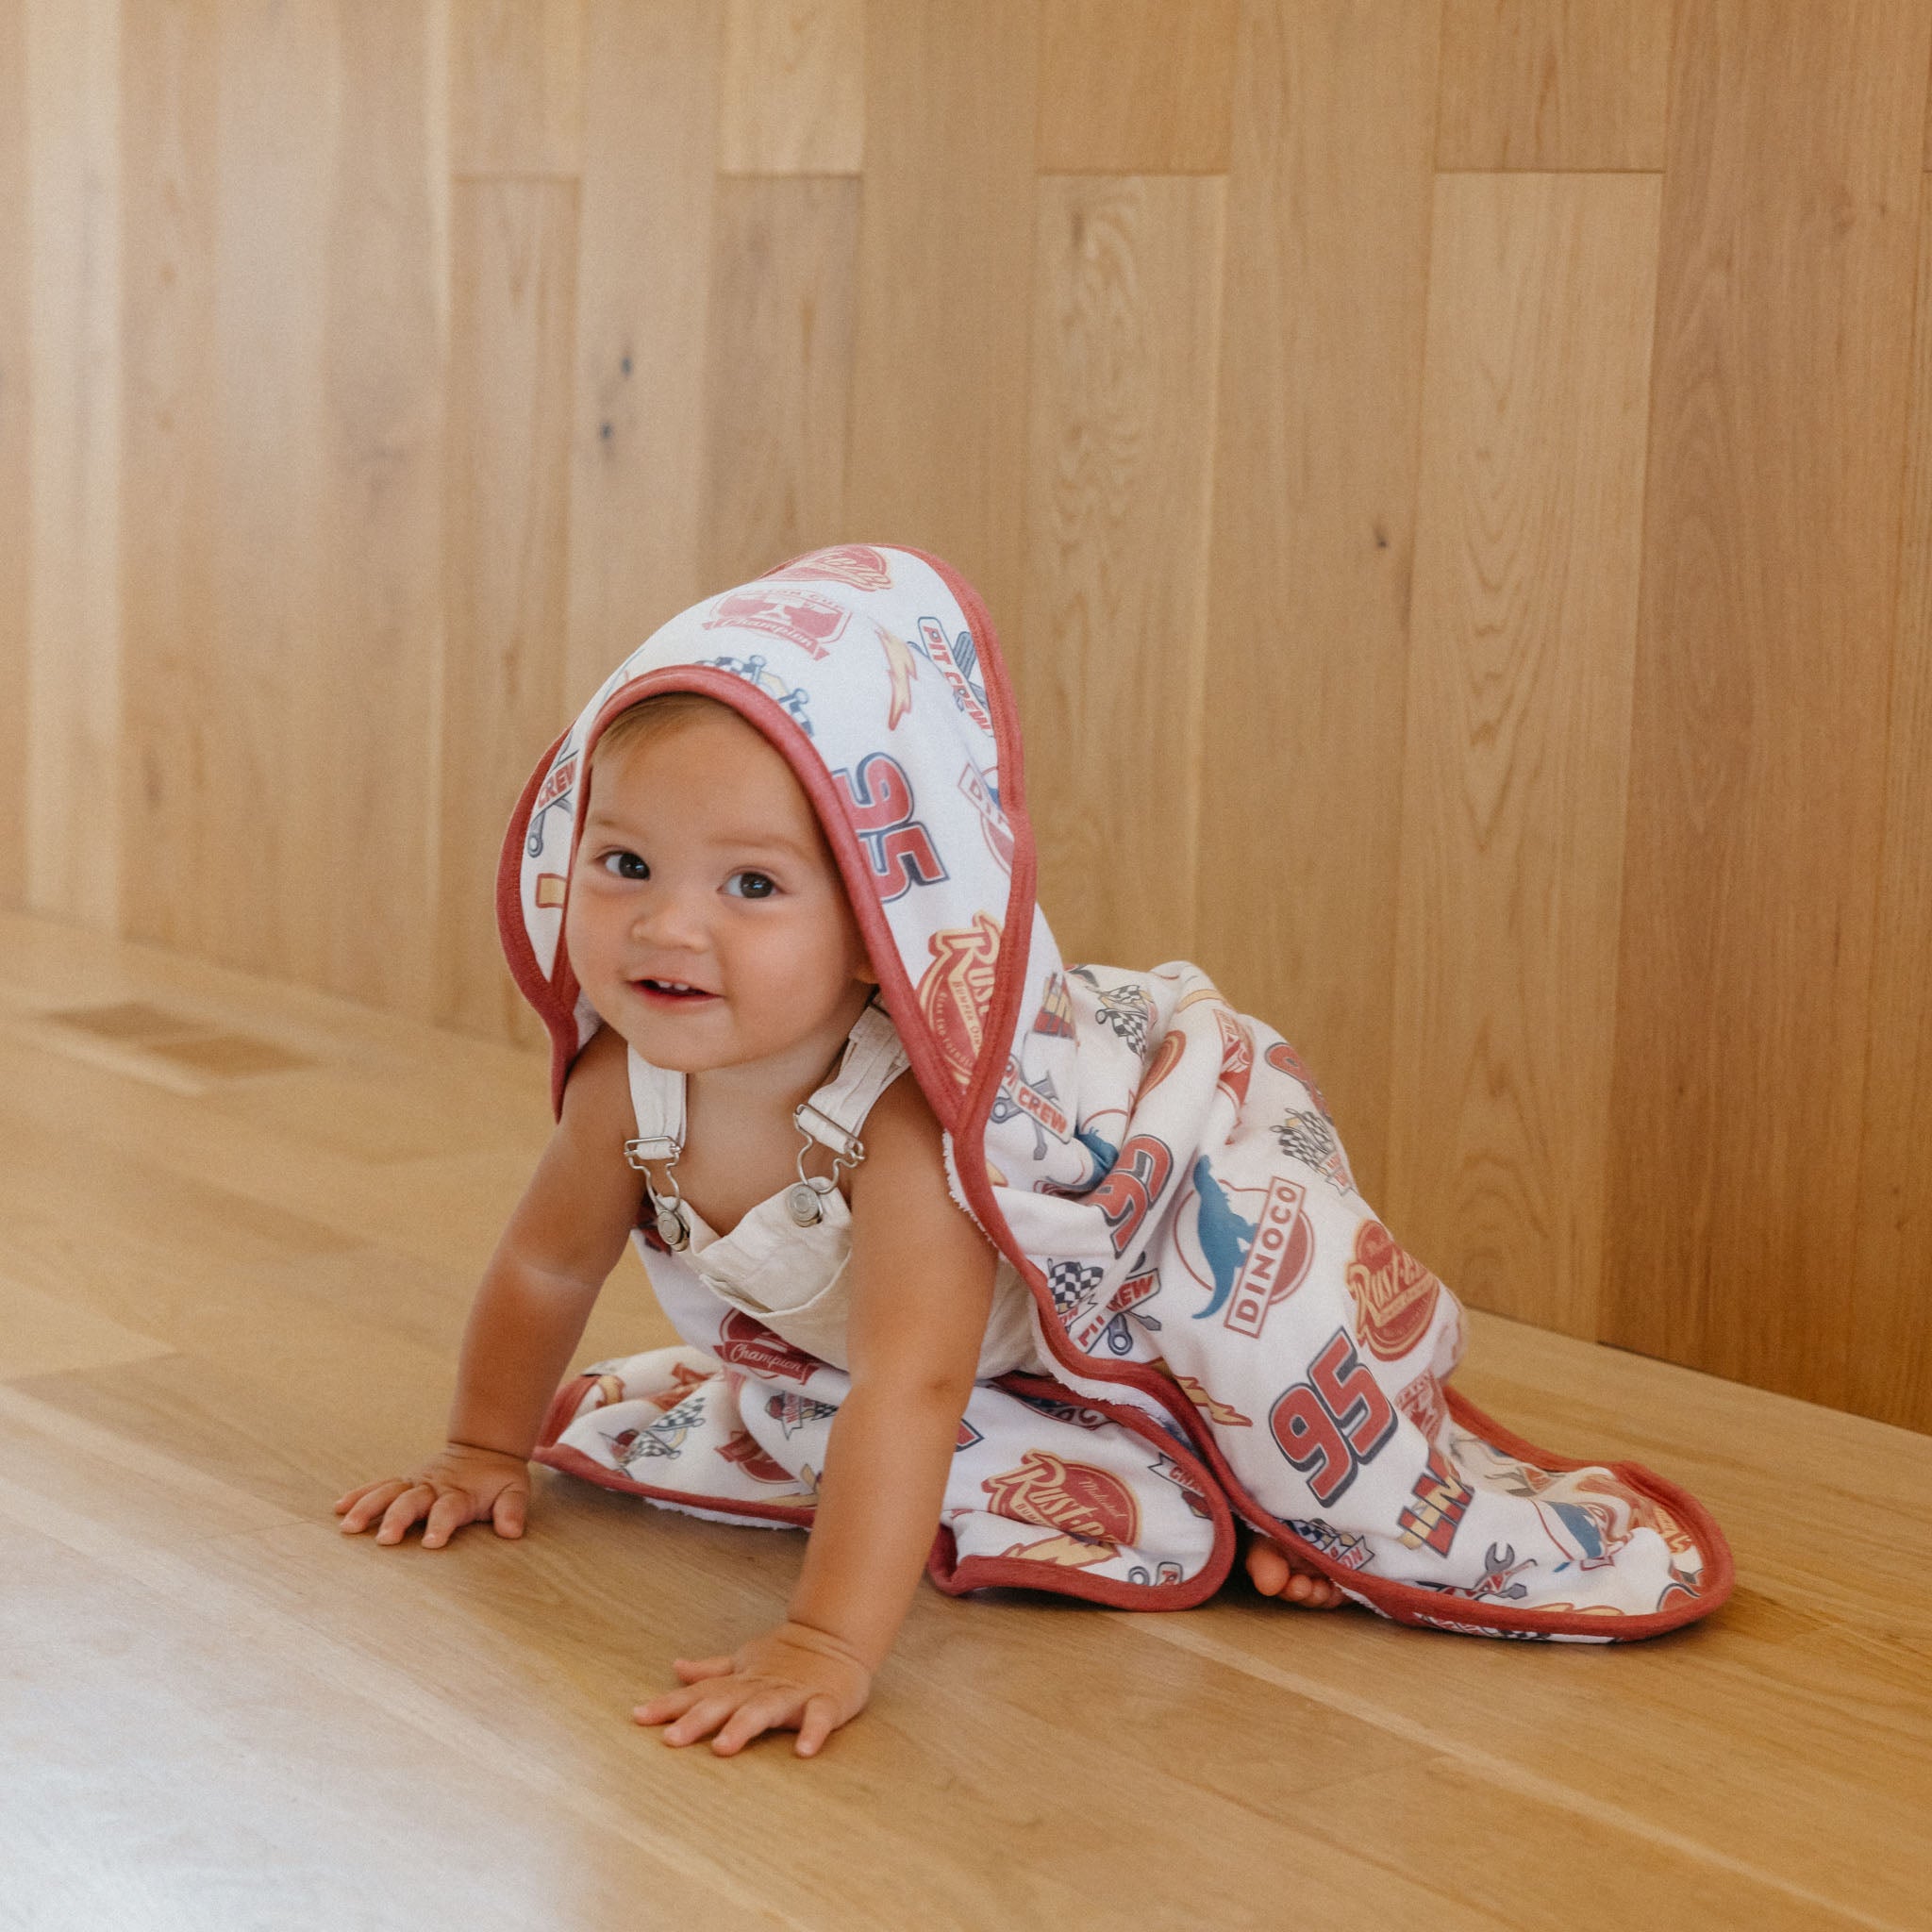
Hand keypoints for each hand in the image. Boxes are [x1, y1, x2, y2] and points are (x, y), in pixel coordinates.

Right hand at [333, 1442, 530, 1548]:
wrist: (484, 1449)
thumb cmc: (499, 1479)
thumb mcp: (515, 1490)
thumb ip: (512, 1510)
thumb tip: (512, 1531)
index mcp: (460, 1493)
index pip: (449, 1509)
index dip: (441, 1525)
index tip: (431, 1543)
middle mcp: (434, 1487)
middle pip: (412, 1501)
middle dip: (398, 1519)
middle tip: (384, 1540)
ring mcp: (415, 1482)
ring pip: (388, 1493)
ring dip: (367, 1508)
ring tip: (348, 1527)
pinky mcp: (404, 1481)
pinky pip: (378, 1486)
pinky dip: (359, 1495)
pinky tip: (338, 1508)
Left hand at [633, 1620, 872, 1758]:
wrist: (837, 1636)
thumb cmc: (786, 1657)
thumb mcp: (745, 1661)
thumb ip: (712, 1671)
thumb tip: (676, 1667)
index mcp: (741, 1682)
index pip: (700, 1693)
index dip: (669, 1705)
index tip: (638, 1717)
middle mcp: (760, 1687)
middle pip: (725, 1703)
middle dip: (698, 1720)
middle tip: (671, 1739)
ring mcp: (792, 1694)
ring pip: (764, 1709)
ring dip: (743, 1726)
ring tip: (722, 1747)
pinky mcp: (825, 1701)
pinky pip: (819, 1718)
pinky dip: (812, 1732)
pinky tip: (803, 1750)